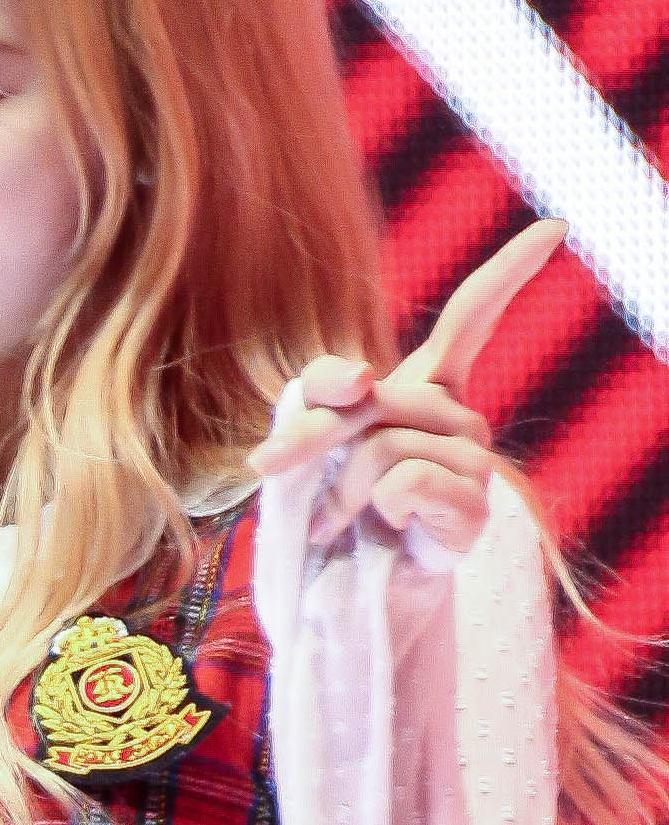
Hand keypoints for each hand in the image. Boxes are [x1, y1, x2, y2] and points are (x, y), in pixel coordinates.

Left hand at [252, 217, 564, 554]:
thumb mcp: (306, 438)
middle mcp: (461, 420)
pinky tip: (381, 530)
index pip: (473, 317)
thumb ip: (323, 389)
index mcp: (429, 389)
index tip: (556, 227)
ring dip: (339, 488)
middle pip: (378, 396)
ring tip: (334, 520)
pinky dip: (375, 508)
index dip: (510, 270)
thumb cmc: (324, 514)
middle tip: (269, 466)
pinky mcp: (471, 512)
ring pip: (386, 445)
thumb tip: (364, 377)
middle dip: (311, 433)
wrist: (331, 597)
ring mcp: (473, 466)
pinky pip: (410, 481)